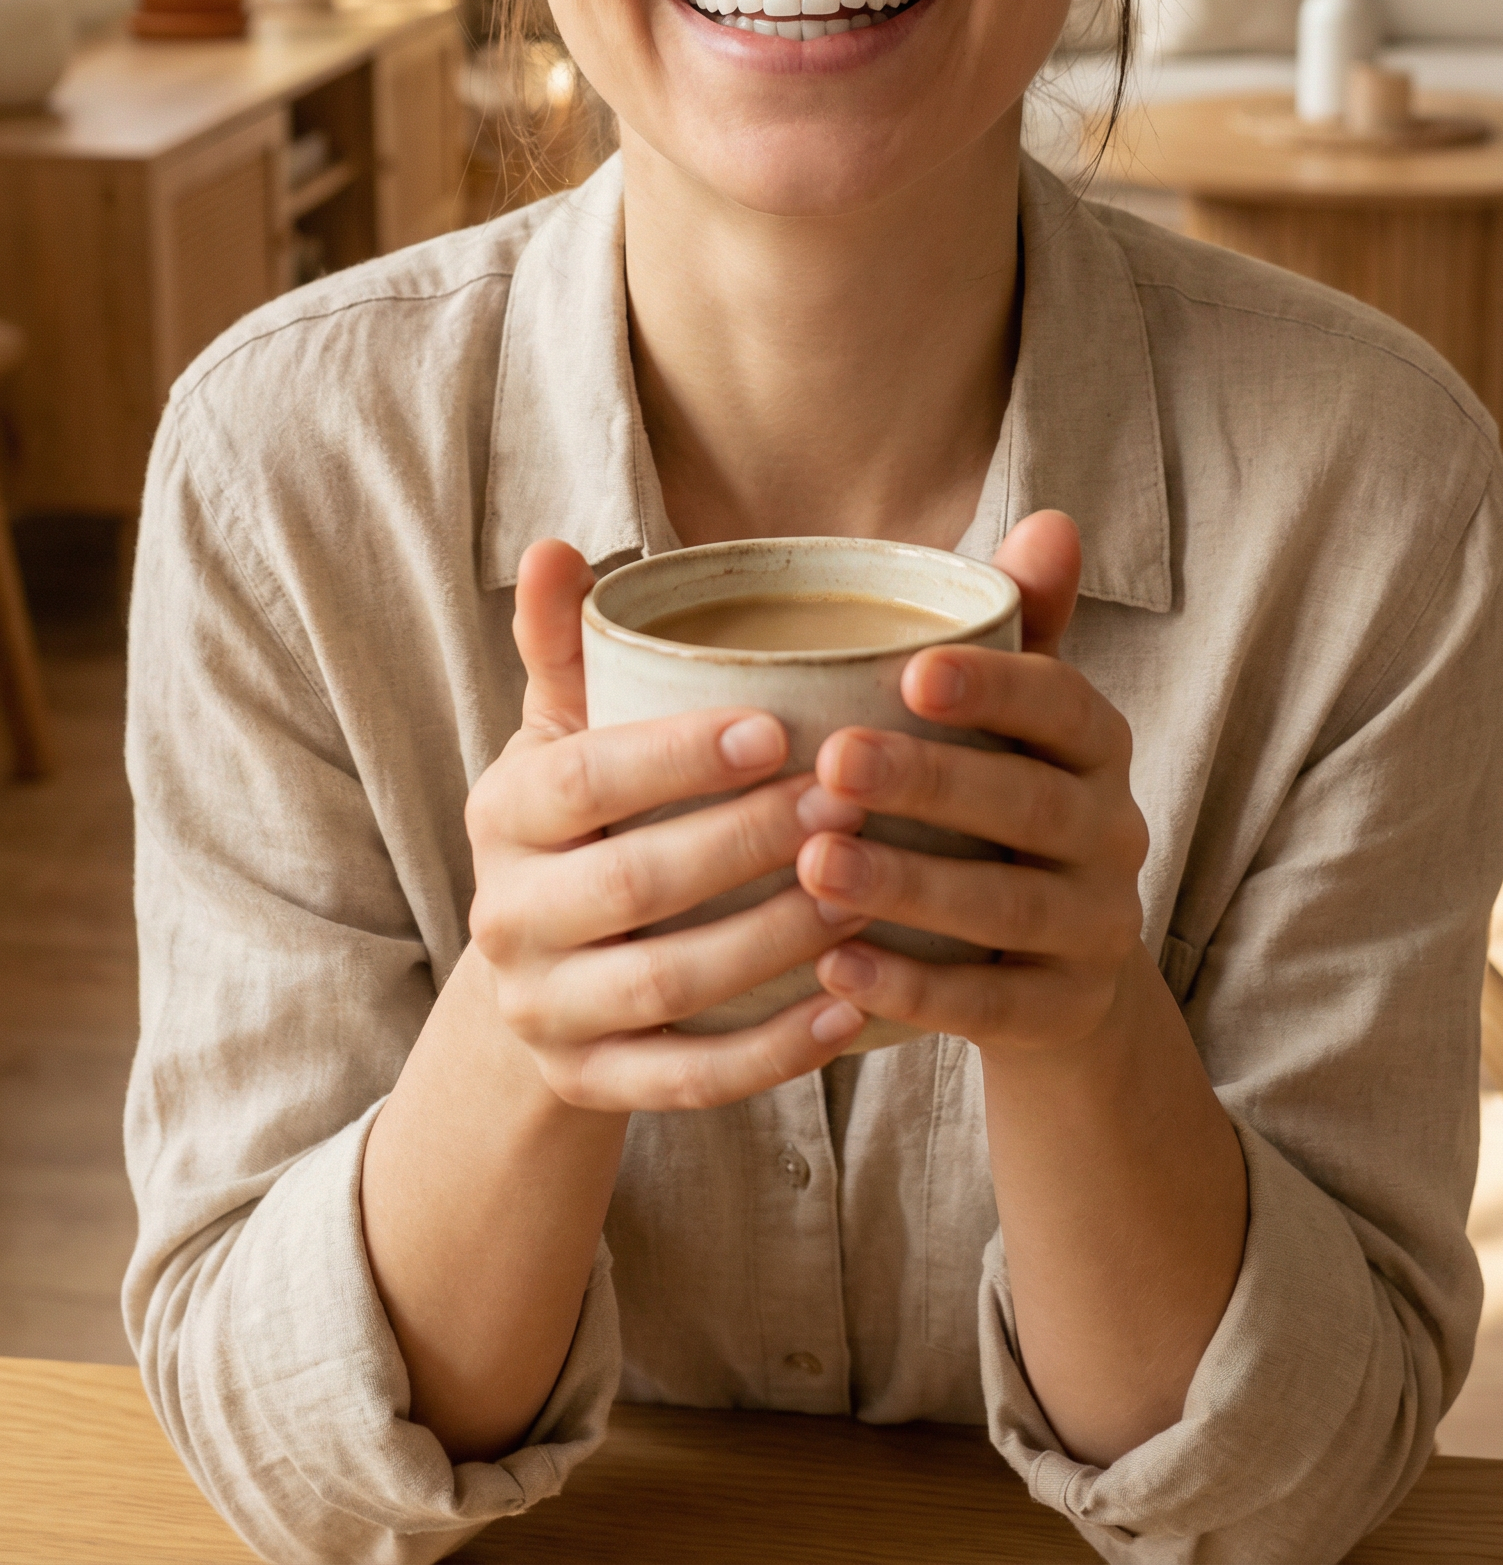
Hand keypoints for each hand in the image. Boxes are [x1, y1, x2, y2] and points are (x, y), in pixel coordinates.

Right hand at [464, 539, 872, 1112]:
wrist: (549, 971)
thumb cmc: (590, 813)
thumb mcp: (570, 730)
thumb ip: (573, 644)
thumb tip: (554, 546)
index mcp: (504, 810)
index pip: (583, 779)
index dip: (676, 756)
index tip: (781, 729)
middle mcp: (506, 915)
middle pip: (631, 883)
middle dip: (745, 845)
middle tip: (849, 806)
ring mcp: (545, 1010)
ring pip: (666, 985)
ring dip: (773, 941)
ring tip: (869, 895)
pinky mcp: (588, 1084)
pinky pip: (685, 1079)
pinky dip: (770, 1052)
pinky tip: (849, 1007)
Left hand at [796, 511, 1148, 1054]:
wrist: (1059, 980)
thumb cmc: (1003, 812)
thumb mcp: (1017, 722)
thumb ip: (1023, 627)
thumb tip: (1054, 520)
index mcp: (1096, 749)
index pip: (1063, 705)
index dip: (995, 688)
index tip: (910, 672)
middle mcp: (1113, 834)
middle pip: (1029, 806)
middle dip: (931, 782)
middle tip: (833, 763)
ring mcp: (1096, 929)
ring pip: (1008, 909)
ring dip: (909, 887)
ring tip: (814, 867)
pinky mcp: (1065, 1013)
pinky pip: (993, 1006)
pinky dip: (915, 991)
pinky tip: (835, 968)